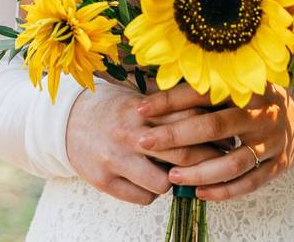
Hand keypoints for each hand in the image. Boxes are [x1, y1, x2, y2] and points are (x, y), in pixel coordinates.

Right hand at [66, 85, 224, 204]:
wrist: (66, 121)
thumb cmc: (112, 107)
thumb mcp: (138, 97)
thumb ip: (169, 104)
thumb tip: (211, 109)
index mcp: (142, 110)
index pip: (189, 120)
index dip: (213, 131)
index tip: (227, 136)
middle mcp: (130, 135)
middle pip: (182, 154)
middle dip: (206, 161)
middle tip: (218, 162)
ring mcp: (116, 160)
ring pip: (163, 183)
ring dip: (176, 181)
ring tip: (177, 174)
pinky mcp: (104, 181)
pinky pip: (143, 198)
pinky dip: (153, 193)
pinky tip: (151, 181)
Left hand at [136, 83, 293, 201]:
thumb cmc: (257, 99)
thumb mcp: (238, 84)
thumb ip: (204, 86)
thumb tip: (153, 81)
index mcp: (248, 86)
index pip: (203, 92)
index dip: (170, 100)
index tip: (141, 108)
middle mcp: (262, 112)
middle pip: (214, 126)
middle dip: (175, 136)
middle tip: (145, 142)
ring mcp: (272, 141)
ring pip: (232, 162)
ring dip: (199, 171)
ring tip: (172, 176)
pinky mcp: (279, 164)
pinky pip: (249, 183)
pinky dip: (223, 191)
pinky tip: (199, 192)